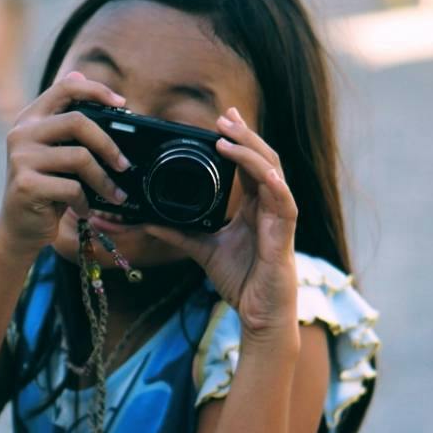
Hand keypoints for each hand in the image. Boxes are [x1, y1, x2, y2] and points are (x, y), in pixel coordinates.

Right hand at [0, 73, 131, 259]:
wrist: (19, 227)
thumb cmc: (45, 187)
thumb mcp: (55, 149)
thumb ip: (66, 118)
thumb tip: (78, 70)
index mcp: (30, 118)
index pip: (65, 87)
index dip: (96, 89)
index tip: (122, 103)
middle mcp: (21, 133)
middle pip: (78, 121)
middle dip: (109, 145)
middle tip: (124, 165)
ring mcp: (21, 158)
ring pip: (79, 158)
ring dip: (104, 181)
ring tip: (113, 195)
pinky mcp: (26, 185)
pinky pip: (72, 187)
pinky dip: (85, 201)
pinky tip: (84, 209)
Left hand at [147, 108, 298, 338]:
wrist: (260, 315)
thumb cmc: (242, 282)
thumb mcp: (203, 250)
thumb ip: (178, 233)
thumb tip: (147, 220)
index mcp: (254, 206)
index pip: (248, 163)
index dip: (237, 140)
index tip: (219, 121)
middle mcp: (269, 206)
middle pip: (262, 159)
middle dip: (244, 135)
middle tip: (224, 117)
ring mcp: (279, 218)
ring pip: (273, 173)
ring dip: (252, 152)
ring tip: (229, 137)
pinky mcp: (284, 236)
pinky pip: (284, 204)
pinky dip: (274, 185)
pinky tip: (263, 173)